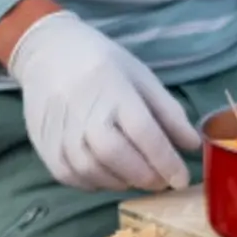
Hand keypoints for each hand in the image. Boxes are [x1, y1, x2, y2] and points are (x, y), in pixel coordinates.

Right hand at [7, 11, 201, 191]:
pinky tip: (110, 177)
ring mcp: (60, 129)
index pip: (144, 133)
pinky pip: (69, 176)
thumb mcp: (143, 78)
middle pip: (116, 155)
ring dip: (121, 182)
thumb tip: (193, 145)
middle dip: (145, 176)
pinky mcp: (43, 144)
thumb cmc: (104, 65)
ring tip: (138, 178)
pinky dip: (94, 184)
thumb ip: (169, 112)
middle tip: (162, 182)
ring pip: (92, 171)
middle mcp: (84, 111)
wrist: (49, 53)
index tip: (181, 180)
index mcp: (114, 90)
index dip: (165, 160)